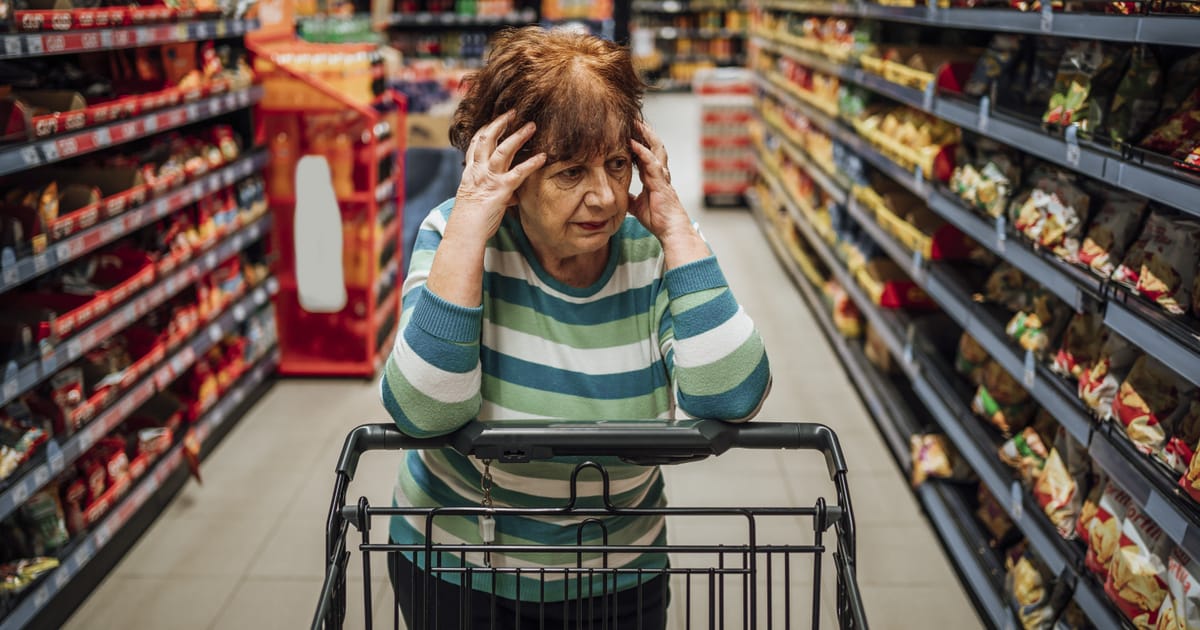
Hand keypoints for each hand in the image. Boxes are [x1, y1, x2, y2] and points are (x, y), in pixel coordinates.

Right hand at [449, 111, 545, 242]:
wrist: (465, 231)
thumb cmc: (470, 221)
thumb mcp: (477, 201)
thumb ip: (493, 192)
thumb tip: (511, 196)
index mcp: (470, 172)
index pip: (476, 144)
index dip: (485, 129)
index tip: (494, 120)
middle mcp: (478, 171)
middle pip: (487, 138)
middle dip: (500, 123)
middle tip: (513, 112)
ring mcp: (489, 178)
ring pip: (503, 150)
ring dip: (518, 136)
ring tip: (531, 126)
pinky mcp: (500, 189)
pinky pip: (518, 172)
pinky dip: (532, 163)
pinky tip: (543, 157)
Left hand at [629, 120, 693, 241]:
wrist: (670, 230)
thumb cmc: (658, 219)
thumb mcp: (638, 207)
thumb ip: (631, 198)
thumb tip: (623, 196)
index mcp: (654, 178)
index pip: (646, 155)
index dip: (638, 142)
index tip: (628, 132)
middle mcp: (660, 173)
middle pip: (654, 146)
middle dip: (644, 132)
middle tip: (633, 120)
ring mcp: (661, 176)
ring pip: (655, 149)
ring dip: (645, 135)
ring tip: (635, 123)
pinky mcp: (661, 182)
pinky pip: (651, 162)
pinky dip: (642, 151)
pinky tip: (633, 143)